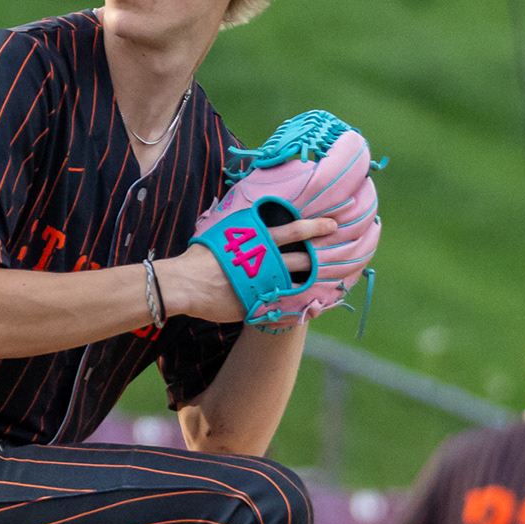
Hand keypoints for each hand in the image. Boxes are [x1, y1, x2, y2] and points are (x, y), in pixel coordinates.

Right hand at [157, 216, 338, 326]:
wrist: (184, 284)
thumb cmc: (199, 256)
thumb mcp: (222, 231)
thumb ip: (241, 227)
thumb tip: (251, 216)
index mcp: (257, 240)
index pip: (294, 230)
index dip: (315, 226)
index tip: (332, 224)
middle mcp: (265, 261)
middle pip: (302, 257)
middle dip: (324, 254)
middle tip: (341, 252)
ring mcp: (263, 285)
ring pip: (297, 283)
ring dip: (315, 281)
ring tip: (332, 280)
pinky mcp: (257, 305)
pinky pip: (282, 306)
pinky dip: (297, 307)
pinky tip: (310, 307)